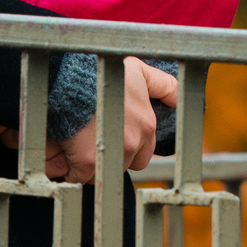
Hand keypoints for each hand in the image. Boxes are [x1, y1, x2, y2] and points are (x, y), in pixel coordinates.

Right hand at [44, 58, 176, 182]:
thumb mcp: (137, 69)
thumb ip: (163, 85)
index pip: (142, 153)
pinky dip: (71, 168)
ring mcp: (111, 155)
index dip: (126, 146)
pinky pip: (79, 176)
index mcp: (146, 127)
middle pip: (123, 164)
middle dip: (111, 156)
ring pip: (101, 171)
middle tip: (94, 138)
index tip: (112, 133)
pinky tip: (66, 149)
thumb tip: (179, 100)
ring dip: (90, 163)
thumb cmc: (100, 71)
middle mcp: (133, 144)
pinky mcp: (87, 163)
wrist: (68, 79)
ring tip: (77, 141)